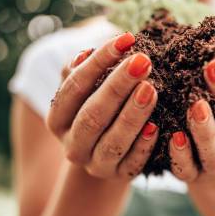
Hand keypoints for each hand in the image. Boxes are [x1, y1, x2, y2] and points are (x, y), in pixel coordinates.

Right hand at [46, 33, 159, 179]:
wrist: (106, 152)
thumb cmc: (97, 107)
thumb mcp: (85, 89)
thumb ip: (81, 70)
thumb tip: (85, 54)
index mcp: (57, 118)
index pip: (74, 86)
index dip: (99, 62)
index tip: (126, 39)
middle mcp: (72, 144)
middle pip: (92, 114)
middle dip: (118, 86)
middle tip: (142, 61)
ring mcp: (95, 164)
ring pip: (113, 141)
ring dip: (132, 114)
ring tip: (150, 89)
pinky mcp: (119, 176)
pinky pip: (133, 163)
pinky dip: (144, 145)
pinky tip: (156, 126)